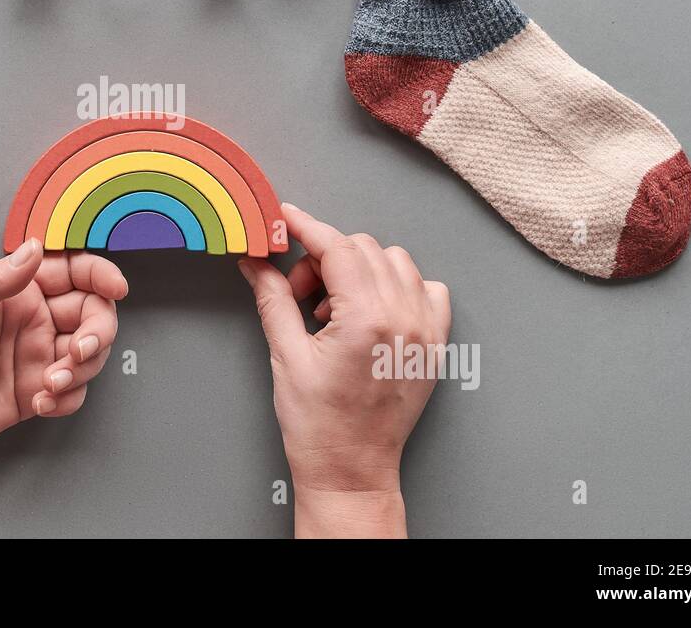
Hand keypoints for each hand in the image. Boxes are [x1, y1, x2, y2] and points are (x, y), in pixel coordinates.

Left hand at [0, 239, 126, 537]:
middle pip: (91, 314)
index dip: (100, 274)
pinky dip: (67, 398)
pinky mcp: (32, 393)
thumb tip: (33, 248)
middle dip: (96, 331)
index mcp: (13, 290)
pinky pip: (71, 393)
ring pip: (88, 354)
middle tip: (78, 350)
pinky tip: (41, 402)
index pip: (71, 272)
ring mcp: (33, 357)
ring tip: (51, 383)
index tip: (116, 287)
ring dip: (81, 369)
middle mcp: (30, 320)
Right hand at [238, 203, 450, 537]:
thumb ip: (273, 298)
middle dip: (325, 258)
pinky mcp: (435, 344)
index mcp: (367, 320)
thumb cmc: (318, 426)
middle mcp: (404, 319)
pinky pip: (428, 289)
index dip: (306, 227)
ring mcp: (426, 332)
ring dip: (360, 270)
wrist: (351, 471)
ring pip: (396, 262)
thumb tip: (256, 261)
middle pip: (364, 249)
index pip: (337, 248)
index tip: (285, 218)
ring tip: (333, 308)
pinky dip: (399, 287)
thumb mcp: (286, 355)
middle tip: (299, 291)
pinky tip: (371, 311)